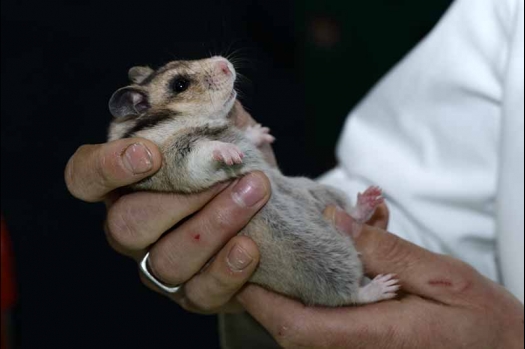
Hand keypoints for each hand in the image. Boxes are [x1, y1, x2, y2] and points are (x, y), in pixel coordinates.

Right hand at [65, 101, 272, 313]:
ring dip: (213, 224)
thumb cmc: (233, 173)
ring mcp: (161, 267)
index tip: (148, 152)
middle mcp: (133, 229)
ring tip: (254, 192)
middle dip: (180, 197)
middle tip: (228, 171)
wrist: (267, 219)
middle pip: (126, 223)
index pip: (86, 177)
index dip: (106, 166)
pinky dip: (226, 270)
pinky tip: (251, 247)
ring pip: (167, 259)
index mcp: (128, 185)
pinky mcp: (195, 294)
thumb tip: (216, 75)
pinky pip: (202, 292)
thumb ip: (213, 110)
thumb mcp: (225, 137)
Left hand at [237, 208, 524, 348]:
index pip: (297, 324)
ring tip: (282, 251)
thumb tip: (335, 221)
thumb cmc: (484, 323)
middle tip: (256, 244)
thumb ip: (387, 252)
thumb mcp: (444, 276)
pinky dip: (311, 301)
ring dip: (286, 293)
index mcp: (377, 336)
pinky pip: (323, 330)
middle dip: (266, 290)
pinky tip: (321, 268)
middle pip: (290, 329)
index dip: (261, 295)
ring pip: (303, 331)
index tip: (243, 258)